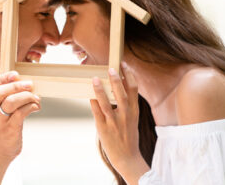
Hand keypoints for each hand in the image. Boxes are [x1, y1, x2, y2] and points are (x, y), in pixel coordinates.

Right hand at [0, 71, 40, 165]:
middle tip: (29, 84)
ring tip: (35, 98)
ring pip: (10, 101)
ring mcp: (0, 122)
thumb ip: (0, 106)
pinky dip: (31, 107)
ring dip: (26, 96)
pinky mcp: (10, 130)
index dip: (1, 78)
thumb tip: (20, 91)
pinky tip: (36, 107)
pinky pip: (21, 113)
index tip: (14, 75)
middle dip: (15, 85)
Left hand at [90, 62, 148, 183]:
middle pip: (122, 94)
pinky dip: (93, 102)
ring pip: (106, 103)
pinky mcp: (104, 129)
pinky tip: (90, 95)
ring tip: (95, 78)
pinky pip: (97, 113)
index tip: (123, 65)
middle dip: (116, 80)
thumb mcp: (132, 119)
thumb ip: (127, 104)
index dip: (129, 75)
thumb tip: (118, 86)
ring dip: (101, 90)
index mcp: (134, 111)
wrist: (128, 158)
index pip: (134, 89)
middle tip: (111, 68)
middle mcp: (126, 115)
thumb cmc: (129, 136)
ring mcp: (114, 122)